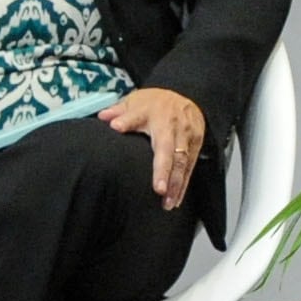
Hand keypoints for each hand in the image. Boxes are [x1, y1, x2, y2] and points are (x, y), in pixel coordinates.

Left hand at [102, 87, 207, 206]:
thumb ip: (120, 111)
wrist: (187, 97)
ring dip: (176, 184)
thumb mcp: (137, 100)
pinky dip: (183, 185)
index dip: (127, 121)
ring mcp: (187, 135)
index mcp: (152, 111)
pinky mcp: (196, 145)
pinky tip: (176, 200)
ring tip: (168, 203)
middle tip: (159, 190)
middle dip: (164, 169)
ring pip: (182, 161)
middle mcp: (172, 124)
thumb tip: (103, 117)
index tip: (116, 127)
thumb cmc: (156, 104)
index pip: (136, 116)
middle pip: (168, 148)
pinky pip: (190, 167)